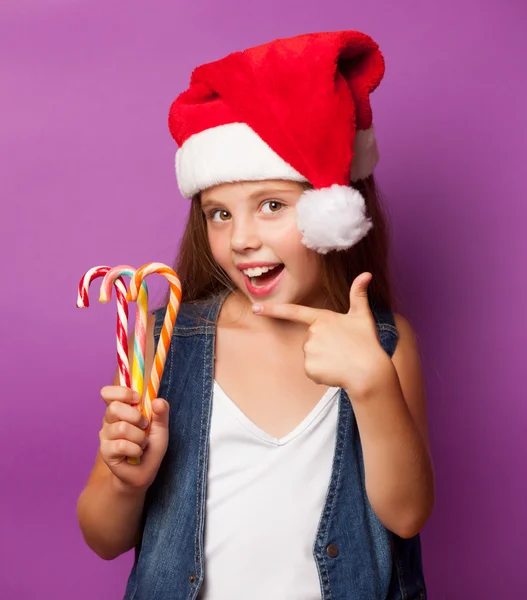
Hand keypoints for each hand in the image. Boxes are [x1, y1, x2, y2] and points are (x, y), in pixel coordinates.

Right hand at [99, 386, 168, 490]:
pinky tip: (136, 453)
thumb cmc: (150, 447)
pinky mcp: (106, 452)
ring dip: (139, 437)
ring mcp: (105, 436)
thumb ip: (161, 413)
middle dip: (136, 417)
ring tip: (142, 443)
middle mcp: (109, 420)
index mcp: (120, 409)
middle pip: (114, 408)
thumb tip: (158, 400)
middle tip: (144, 426)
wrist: (144, 471)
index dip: (122, 392)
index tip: (137, 399)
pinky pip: (122, 446)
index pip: (108, 393)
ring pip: (121, 428)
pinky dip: (135, 449)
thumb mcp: (161, 427)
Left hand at [252, 273, 393, 396]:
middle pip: (309, 339)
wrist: (370, 373)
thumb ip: (359, 294)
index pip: (293, 312)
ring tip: (340, 361)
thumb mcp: (363, 316)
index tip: (254, 308)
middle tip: (341, 349)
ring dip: (323, 359)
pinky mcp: (309, 368)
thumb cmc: (367, 344)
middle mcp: (312, 333)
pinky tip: (335, 371)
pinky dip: (321, 373)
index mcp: (322, 319)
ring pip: (310, 355)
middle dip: (323, 345)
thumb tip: (367, 273)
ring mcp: (309, 351)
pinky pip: (311, 370)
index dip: (272, 309)